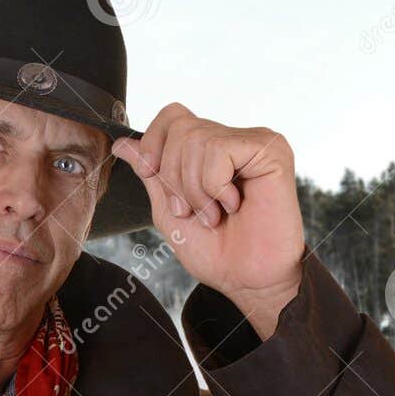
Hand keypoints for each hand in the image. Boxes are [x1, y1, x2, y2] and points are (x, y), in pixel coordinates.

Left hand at [111, 103, 304, 338]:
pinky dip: (215, 186)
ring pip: (197, 138)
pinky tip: (234, 205)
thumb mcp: (169, 210)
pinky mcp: (271, 150)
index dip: (154, 143)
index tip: (151, 176)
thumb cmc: (217, 253)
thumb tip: (123, 143)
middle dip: (174, 176)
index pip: (174, 115)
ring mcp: (255, 142)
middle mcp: (235, 140)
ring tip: (215, 214)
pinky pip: (219, 150)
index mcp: (213, 150)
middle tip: (194, 211)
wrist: (247, 280)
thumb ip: (151, 174)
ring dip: (196, 188)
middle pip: (180, 127)